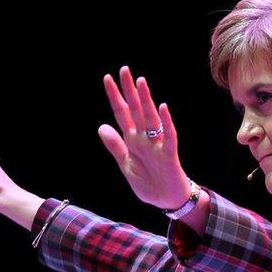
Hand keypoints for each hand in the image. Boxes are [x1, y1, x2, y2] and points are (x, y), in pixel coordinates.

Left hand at [98, 66, 192, 209]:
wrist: (167, 201)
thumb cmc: (149, 183)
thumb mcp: (126, 165)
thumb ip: (115, 147)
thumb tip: (102, 126)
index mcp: (132, 140)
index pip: (122, 114)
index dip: (115, 97)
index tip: (107, 78)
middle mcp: (145, 138)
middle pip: (135, 110)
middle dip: (129, 91)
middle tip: (124, 70)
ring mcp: (157, 145)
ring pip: (151, 118)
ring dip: (146, 101)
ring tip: (140, 82)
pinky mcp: (169, 155)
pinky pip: (168, 136)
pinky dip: (166, 122)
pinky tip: (162, 108)